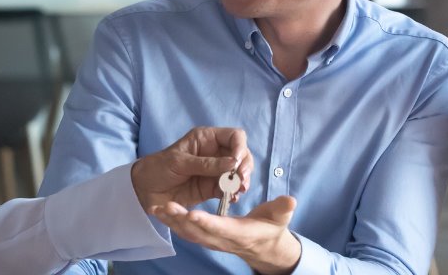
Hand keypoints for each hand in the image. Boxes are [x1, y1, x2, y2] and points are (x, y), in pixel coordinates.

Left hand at [130, 126, 252, 212]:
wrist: (143, 190)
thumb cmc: (157, 168)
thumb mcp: (179, 162)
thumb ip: (206, 164)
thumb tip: (233, 163)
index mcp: (206, 139)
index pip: (234, 136)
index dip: (240, 147)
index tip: (237, 162)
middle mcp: (214, 153)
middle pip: (241, 155)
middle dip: (245, 167)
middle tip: (242, 181)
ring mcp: (215, 171)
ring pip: (238, 173)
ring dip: (242, 181)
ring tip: (239, 191)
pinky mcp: (212, 188)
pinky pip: (229, 189)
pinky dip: (234, 193)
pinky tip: (233, 198)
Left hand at [152, 196, 301, 274]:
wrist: (264, 247)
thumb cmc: (272, 227)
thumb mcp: (279, 217)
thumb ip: (282, 209)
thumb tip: (290, 201)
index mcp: (239, 233)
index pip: (221, 228)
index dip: (207, 223)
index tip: (192, 214)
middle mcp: (222, 239)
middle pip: (198, 232)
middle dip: (180, 220)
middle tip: (165, 206)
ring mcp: (212, 240)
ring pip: (188, 233)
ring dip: (171, 222)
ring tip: (156, 208)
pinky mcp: (205, 237)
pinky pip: (186, 232)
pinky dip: (171, 223)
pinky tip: (159, 212)